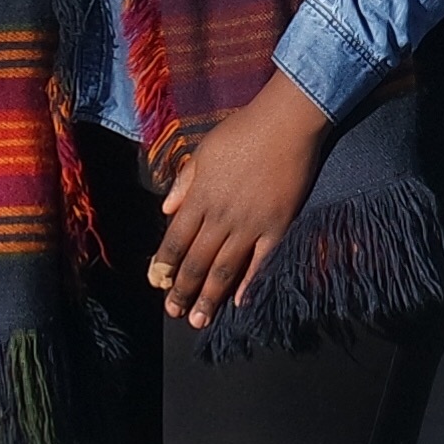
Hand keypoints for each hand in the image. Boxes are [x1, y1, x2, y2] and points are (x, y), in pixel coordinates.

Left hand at [147, 75, 331, 329]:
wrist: (286, 124)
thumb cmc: (242, 131)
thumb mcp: (203, 151)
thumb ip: (185, 183)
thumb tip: (166, 210)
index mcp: (200, 197)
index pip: (175, 240)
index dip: (164, 265)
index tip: (157, 284)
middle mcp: (221, 216)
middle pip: (197, 260)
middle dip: (183, 290)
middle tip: (174, 313)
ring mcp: (250, 224)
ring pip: (224, 268)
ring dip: (210, 297)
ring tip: (200, 320)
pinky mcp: (277, 226)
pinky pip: (260, 261)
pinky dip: (248, 283)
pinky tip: (238, 301)